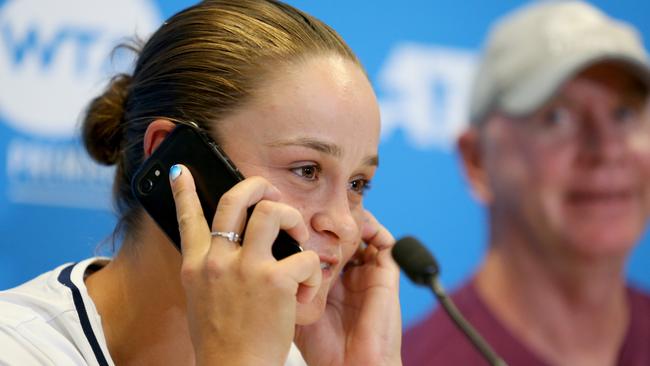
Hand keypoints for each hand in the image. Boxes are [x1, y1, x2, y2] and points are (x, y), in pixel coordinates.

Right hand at [169, 165, 321, 364]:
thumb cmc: (222, 341)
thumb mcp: (203, 301)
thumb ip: (212, 272)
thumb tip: (228, 251)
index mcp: (197, 266)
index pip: (187, 218)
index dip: (183, 191)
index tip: (181, 171)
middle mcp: (218, 260)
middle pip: (236, 200)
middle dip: (258, 186)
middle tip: (272, 192)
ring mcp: (247, 267)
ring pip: (273, 213)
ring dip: (292, 218)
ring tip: (299, 236)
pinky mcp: (276, 280)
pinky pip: (306, 256)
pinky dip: (313, 273)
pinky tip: (306, 293)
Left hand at [294, 211, 401, 365]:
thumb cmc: (322, 348)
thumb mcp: (292, 309)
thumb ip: (280, 283)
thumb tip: (257, 256)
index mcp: (328, 282)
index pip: (319, 246)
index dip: (307, 231)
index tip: (289, 221)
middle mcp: (348, 275)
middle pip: (340, 236)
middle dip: (325, 222)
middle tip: (309, 215)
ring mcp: (368, 274)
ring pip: (362, 234)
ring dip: (347, 222)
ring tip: (326, 219)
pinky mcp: (387, 276)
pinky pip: (386, 242)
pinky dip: (372, 227)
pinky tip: (353, 225)